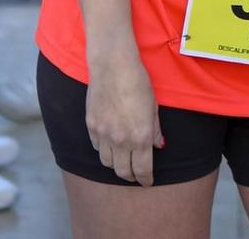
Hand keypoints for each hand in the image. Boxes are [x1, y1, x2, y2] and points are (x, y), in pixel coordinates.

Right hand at [83, 54, 163, 185]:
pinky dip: (104, 150)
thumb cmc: (137, 82)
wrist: (112, 66)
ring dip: (116, 165)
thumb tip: (157, 145)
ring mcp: (103, 134)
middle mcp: (121, 140)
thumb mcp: (153, 106)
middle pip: (123, 172)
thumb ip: (155, 129)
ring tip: (122, 161)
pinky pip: (97, 147)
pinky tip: (110, 144)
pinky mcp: (91, 126)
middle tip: (135, 175)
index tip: (147, 182)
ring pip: (107, 163)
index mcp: (140, 136)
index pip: (142, 169)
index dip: (145, 179)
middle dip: (131, 176)